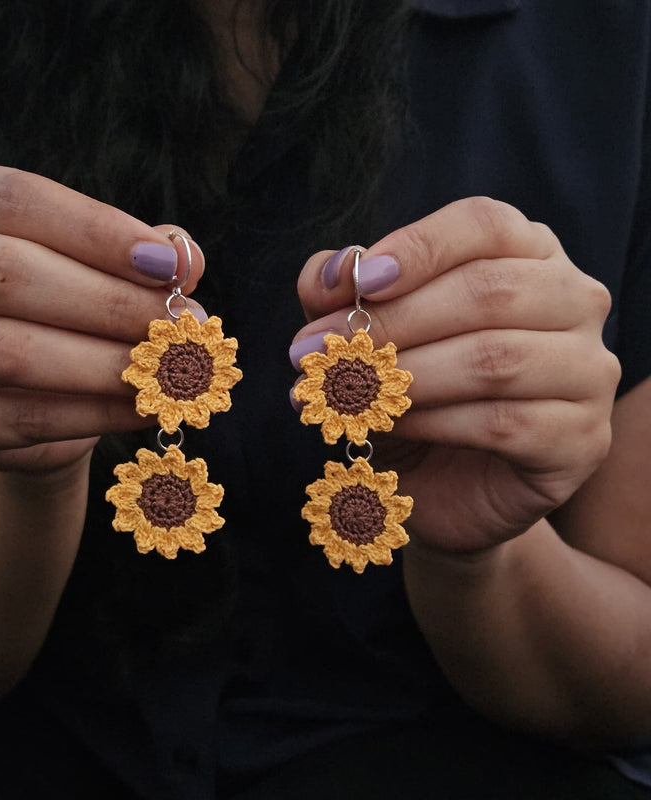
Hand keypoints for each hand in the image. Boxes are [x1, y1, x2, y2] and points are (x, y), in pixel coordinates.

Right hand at [0, 164, 204, 472]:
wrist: (23, 395)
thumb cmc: (67, 308)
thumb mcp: (100, 264)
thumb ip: (141, 253)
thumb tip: (186, 258)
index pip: (15, 200)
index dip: (98, 230)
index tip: (168, 263)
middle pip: (6, 273)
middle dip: (109, 302)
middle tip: (182, 323)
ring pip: (8, 352)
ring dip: (105, 362)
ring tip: (169, 368)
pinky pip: (22, 417)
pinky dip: (96, 413)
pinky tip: (147, 406)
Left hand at [293, 197, 620, 552]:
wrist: (446, 486)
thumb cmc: (412, 397)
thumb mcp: (370, 339)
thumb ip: (347, 296)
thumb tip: (328, 274)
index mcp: (528, 256)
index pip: (485, 225)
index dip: (420, 246)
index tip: (361, 280)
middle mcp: (573, 302)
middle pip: (489, 291)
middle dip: (392, 321)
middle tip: (316, 349)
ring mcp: (589, 371)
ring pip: (494, 360)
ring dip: (403, 376)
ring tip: (341, 392)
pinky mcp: (583, 439)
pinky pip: (503, 423)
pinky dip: (432, 423)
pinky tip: (388, 425)